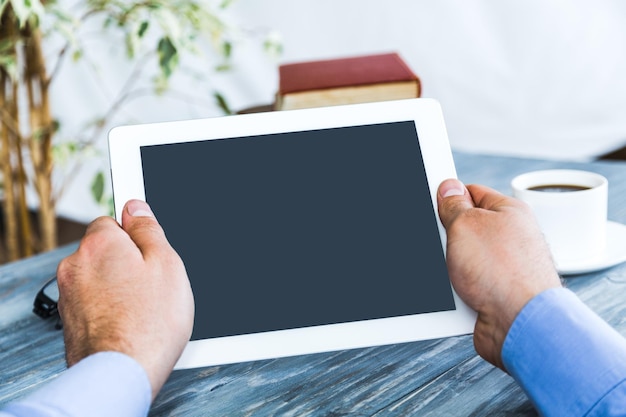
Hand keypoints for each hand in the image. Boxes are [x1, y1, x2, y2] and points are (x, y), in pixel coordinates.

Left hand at [56, 200, 193, 399]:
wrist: (124, 373)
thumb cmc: (150, 323)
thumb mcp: (167, 264)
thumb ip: (149, 229)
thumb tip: (136, 208)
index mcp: (100, 244)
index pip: (113, 220)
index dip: (136, 234)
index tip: (148, 247)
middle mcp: (76, 266)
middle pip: (105, 251)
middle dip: (126, 262)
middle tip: (153, 283)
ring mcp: (69, 296)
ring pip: (99, 278)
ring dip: (117, 286)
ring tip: (143, 308)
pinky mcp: (69, 322)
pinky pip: (93, 303)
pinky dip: (108, 308)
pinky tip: (129, 323)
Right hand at [437, 179, 561, 368]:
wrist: (520, 324)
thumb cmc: (504, 272)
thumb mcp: (466, 225)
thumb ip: (454, 205)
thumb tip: (448, 188)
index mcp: (509, 212)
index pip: (473, 193)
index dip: (450, 198)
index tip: (434, 203)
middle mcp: (510, 239)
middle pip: (465, 228)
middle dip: (448, 237)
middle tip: (444, 243)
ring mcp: (504, 267)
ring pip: (462, 259)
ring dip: (451, 266)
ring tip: (455, 273)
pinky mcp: (495, 293)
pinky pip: (465, 284)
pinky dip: (457, 289)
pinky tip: (460, 292)